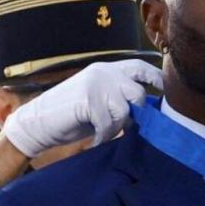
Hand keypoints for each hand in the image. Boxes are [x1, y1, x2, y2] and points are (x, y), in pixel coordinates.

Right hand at [3, 59, 162, 157]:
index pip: (139, 67)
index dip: (155, 77)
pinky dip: (104, 135)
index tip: (167, 88)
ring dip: (116, 127)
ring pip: (124, 110)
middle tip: (124, 127)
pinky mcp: (88, 100)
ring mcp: (95, 84)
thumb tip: (149, 112)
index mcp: (107, 69)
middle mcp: (103, 72)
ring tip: (103, 132)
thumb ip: (121, 99)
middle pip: (137, 93)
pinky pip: (109, 123)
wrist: (37, 122)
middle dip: (135, 114)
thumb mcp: (100, 101)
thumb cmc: (72, 115)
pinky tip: (95, 138)